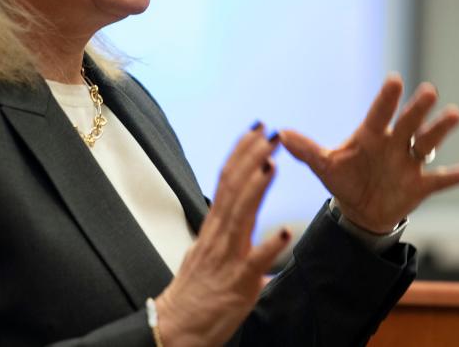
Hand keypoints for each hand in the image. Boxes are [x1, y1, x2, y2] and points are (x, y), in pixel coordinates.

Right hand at [156, 124, 289, 346]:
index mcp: (215, 228)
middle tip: (270, 133)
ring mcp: (228, 258)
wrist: (175, 330)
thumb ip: (229, 242)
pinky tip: (284, 232)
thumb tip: (250, 238)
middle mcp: (219, 236)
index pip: (227, 181)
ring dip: (256, 188)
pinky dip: (268, 247)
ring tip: (271, 164)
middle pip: (234, 189)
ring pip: (241, 216)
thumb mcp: (209, 257)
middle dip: (252, 158)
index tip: (256, 131)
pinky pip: (254, 263)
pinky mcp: (237, 283)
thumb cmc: (194, 296)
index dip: (242, 154)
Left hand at [279, 74, 458, 233]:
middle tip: (428, 91)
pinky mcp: (421, 185)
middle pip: (408, 122)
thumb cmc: (344, 179)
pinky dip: (452, 177)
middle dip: (417, 108)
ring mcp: (410, 162)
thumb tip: (283, 134)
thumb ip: (307, 151)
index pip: (379, 113)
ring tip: (454, 115)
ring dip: (440, 130)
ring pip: (428, 142)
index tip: (395, 80)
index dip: (387, 98)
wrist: (361, 211)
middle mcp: (394, 142)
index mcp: (371, 134)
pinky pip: (439, 180)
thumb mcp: (325, 166)